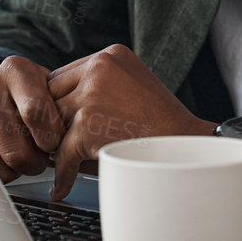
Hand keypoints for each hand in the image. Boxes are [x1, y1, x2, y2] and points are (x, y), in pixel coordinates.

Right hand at [0, 57, 64, 181]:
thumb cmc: (28, 96)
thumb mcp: (48, 92)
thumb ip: (62, 111)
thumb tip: (72, 145)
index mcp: (16, 70)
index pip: (35, 112)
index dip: (50, 139)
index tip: (54, 146)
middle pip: (16, 149)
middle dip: (35, 162)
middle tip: (39, 156)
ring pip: (0, 164)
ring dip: (17, 169)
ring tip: (20, 152)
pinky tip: (2, 155)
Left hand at [46, 44, 208, 199]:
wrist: (188, 148)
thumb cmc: (163, 125)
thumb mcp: (132, 86)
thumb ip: (99, 86)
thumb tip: (54, 105)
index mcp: (110, 55)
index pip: (63, 76)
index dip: (61, 102)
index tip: (59, 123)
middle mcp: (99, 67)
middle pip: (53, 95)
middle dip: (54, 122)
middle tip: (53, 145)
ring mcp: (93, 95)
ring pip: (54, 122)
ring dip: (56, 145)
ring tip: (58, 164)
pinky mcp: (89, 124)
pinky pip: (62, 152)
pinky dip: (62, 172)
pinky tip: (62, 185)